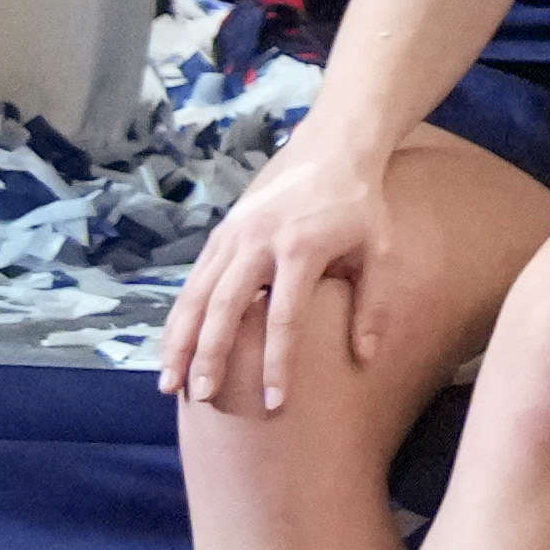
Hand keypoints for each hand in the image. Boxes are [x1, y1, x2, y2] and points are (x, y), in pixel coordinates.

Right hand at [157, 123, 404, 413]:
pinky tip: (172, 348)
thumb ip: (372, 303)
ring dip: (181, 340)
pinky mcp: (221, 232)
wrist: (332, 146)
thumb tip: (366, 356)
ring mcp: (234, 235)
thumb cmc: (360, 204)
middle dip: (211, 355)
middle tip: (204, 397)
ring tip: (170, 384)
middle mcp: (259, 241)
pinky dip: (180, 316)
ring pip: (197, 295)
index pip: (286, 318)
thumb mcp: (380, 249)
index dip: (279, 363)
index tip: (276, 403)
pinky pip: (194, 281)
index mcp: (302, 248)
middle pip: (226, 307)